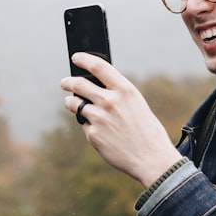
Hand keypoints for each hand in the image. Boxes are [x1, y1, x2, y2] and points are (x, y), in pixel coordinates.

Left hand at [60, 52, 181, 187]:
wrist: (151, 158)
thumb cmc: (146, 130)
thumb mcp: (136, 104)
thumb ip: (117, 94)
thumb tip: (94, 87)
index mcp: (125, 90)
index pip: (98, 66)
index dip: (84, 59)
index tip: (76, 57)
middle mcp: (110, 101)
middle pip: (79, 84)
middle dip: (68, 81)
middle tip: (64, 82)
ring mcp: (99, 118)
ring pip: (74, 104)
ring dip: (71, 102)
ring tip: (71, 103)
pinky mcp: (93, 134)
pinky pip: (84, 124)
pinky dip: (88, 125)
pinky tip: (100, 131)